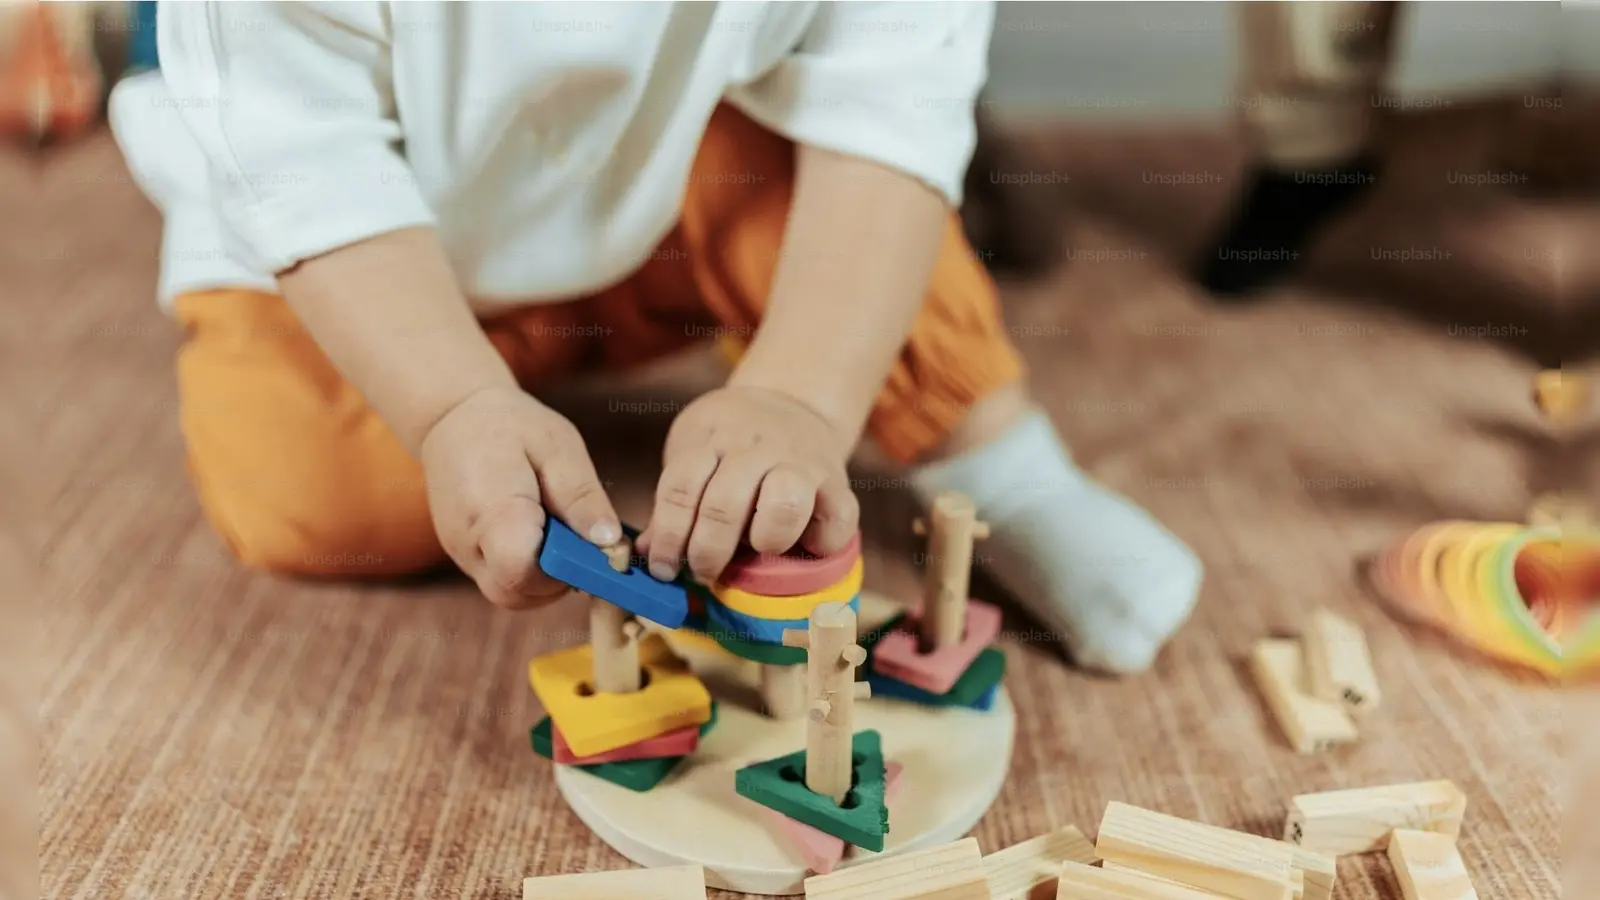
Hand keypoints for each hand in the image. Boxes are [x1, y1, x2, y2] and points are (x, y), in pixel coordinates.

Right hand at [420, 386, 621, 609]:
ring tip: (559, 531)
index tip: (589, 545)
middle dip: (560, 579)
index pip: (522, 573)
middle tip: (578, 537)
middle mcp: (469, 544)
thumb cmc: (509, 426)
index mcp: (492, 511)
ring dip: (547, 578)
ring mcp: (463, 556)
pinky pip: (503, 582)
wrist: (453, 419)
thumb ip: (581, 497)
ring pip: (511, 594)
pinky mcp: (467, 559)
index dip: (564, 570)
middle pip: (517, 594)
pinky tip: (543, 535)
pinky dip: (531, 572)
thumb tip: (610, 544)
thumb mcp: (557, 447)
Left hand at [640, 386, 859, 584]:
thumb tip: (647, 555)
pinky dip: (821, 543)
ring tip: (756, 552)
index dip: (669, 537)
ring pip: (785, 504)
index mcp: (713, 437)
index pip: (681, 489)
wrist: (791, 399)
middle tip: (703, 571)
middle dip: (708, 551)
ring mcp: (800, 461)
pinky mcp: (837, 481)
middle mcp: (757, 445)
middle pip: (725, 504)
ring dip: (765, 540)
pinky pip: (838, 518)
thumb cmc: (730, 443)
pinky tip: (802, 550)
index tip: (663, 569)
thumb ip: (676, 503)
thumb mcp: (695, 452)